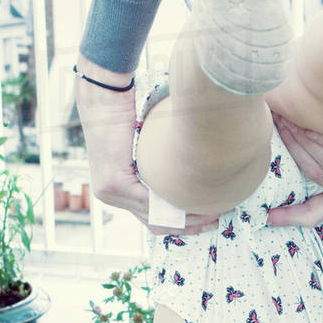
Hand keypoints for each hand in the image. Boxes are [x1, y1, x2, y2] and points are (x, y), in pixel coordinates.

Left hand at [75, 58, 215, 234]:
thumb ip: (161, 166)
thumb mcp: (148, 147)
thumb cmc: (129, 111)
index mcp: (118, 189)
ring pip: (154, 217)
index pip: (151, 217)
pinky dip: (174, 206)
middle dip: (187, 226)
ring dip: (185, 219)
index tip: (205, 219)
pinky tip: (195, 203)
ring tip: (212, 213)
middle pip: (154, 223)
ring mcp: (109, 192)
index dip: (180, 223)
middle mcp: (111, 195)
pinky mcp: (114, 183)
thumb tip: (191, 173)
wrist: (107, 96)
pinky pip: (149, 203)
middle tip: (214, 220)